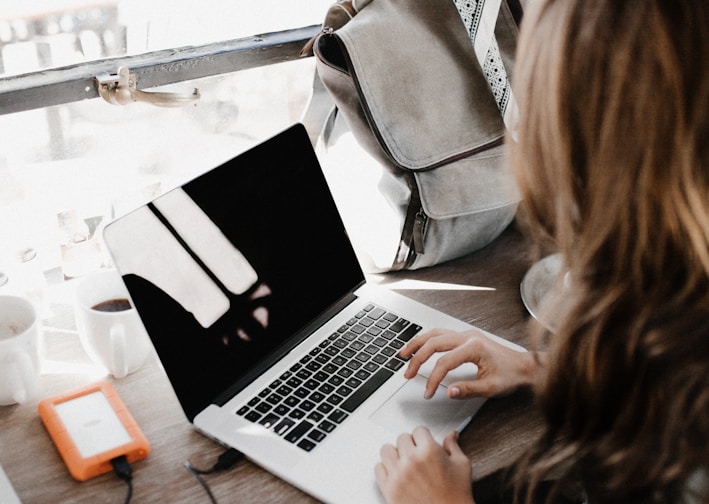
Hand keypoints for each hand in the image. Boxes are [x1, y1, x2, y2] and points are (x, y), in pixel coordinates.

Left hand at [375, 427, 474, 503]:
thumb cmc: (456, 495)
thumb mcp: (461, 466)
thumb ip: (453, 446)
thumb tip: (451, 435)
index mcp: (429, 451)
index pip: (419, 430)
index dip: (423, 437)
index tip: (424, 442)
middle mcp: (411, 460)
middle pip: (402, 438)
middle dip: (410, 444)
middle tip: (417, 454)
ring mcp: (398, 474)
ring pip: (386, 450)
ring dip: (395, 454)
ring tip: (404, 462)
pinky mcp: (389, 488)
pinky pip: (378, 468)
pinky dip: (386, 469)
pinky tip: (396, 473)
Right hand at [400, 328, 539, 399]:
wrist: (525, 366)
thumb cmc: (512, 375)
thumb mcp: (491, 388)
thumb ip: (468, 389)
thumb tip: (448, 391)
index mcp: (474, 347)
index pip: (444, 362)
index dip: (433, 379)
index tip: (428, 392)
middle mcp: (468, 336)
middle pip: (434, 343)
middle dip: (417, 359)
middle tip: (407, 373)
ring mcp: (466, 334)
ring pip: (435, 333)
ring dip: (418, 343)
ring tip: (404, 354)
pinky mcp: (466, 337)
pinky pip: (441, 334)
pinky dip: (427, 340)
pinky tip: (420, 346)